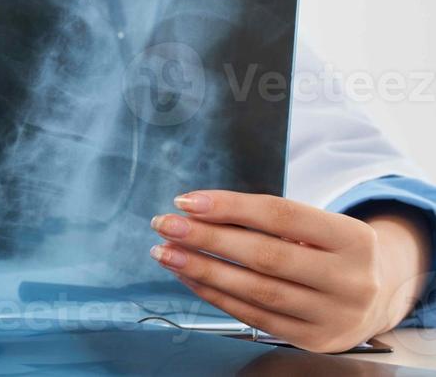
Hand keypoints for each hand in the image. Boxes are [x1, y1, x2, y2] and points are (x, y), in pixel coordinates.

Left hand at [150, 190, 425, 352]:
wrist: (376, 296)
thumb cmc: (329, 250)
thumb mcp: (317, 226)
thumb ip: (266, 218)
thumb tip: (195, 210)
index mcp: (353, 239)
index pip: (280, 215)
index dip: (228, 206)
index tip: (185, 201)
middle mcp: (350, 279)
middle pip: (265, 255)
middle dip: (206, 239)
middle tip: (165, 225)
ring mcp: (335, 314)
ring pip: (256, 291)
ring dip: (202, 270)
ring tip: (167, 252)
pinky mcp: (315, 340)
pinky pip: (255, 317)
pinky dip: (216, 296)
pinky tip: (190, 278)